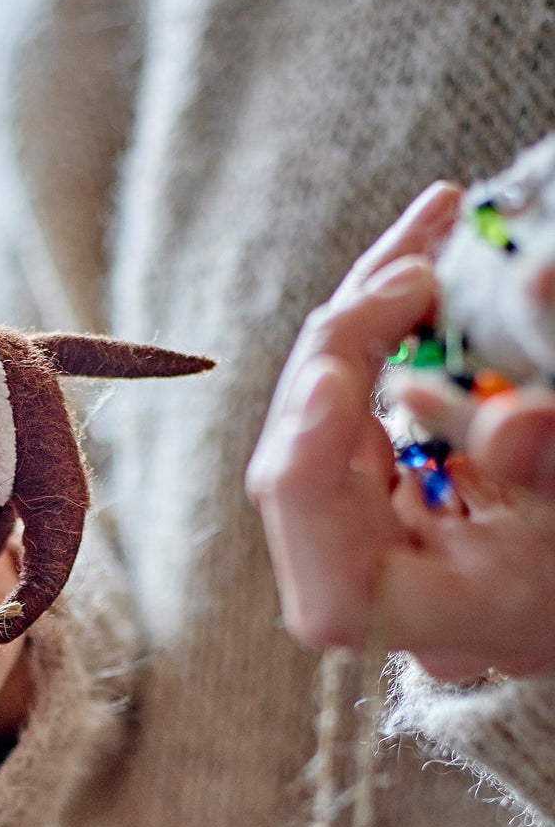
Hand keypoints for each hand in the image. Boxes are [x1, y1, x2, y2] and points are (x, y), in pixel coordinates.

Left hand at [248, 180, 554, 681]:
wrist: (538, 594)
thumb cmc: (553, 578)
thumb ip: (542, 477)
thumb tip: (511, 421)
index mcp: (380, 606)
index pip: (317, 559)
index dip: (307, 460)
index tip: (333, 379)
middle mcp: (338, 566)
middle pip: (297, 456)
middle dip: (348, 343)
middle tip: (417, 266)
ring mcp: (334, 517)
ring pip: (314, 403)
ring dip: (368, 307)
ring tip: (433, 220)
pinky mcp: (348, 471)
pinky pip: (345, 385)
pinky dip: (383, 317)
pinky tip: (424, 247)